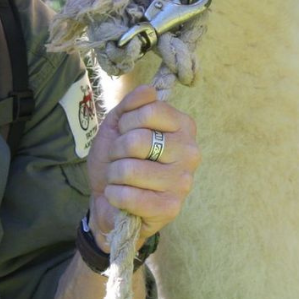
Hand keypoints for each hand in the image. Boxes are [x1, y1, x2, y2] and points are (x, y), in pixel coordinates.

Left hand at [86, 84, 199, 248]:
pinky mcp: (171, 208)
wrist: (108, 198)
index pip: (151, 110)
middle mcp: (190, 152)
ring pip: (130, 169)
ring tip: (119, 178)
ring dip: (114, 174)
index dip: (126, 121)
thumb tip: (149, 90)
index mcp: (183, 127)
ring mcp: (183, 182)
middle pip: (139, 140)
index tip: (124, 132)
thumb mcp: (118, 124)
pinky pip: (130, 196)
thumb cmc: (116, 158)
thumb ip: (131, 103)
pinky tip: (118, 196)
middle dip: (117, 150)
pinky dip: (115, 195)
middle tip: (119, 158)